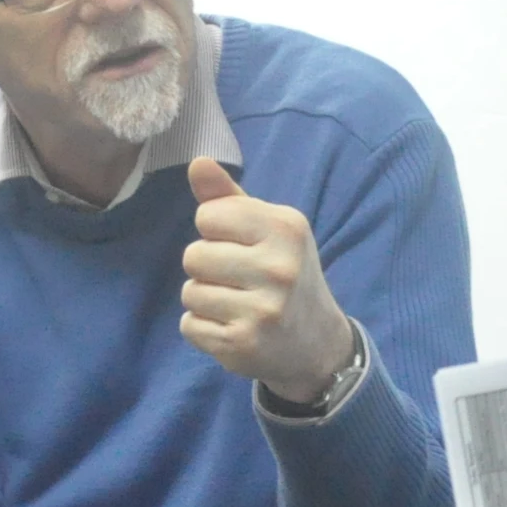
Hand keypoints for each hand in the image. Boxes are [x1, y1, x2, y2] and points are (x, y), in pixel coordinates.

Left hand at [181, 156, 352, 402]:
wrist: (317, 342)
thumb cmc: (284, 273)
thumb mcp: (268, 230)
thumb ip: (228, 198)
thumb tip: (197, 162)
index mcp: (287, 229)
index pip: (208, 215)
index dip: (216, 231)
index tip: (242, 246)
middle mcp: (279, 268)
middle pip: (193, 255)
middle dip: (208, 269)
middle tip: (240, 281)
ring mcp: (263, 310)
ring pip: (190, 292)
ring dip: (205, 300)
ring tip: (237, 306)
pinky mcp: (243, 344)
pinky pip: (189, 325)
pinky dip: (204, 328)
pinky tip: (233, 328)